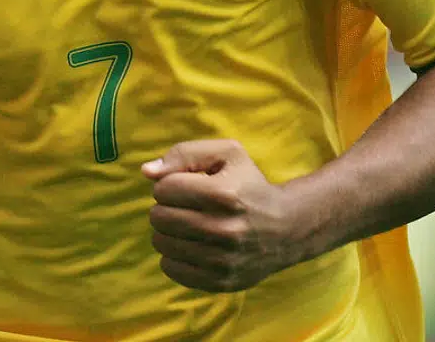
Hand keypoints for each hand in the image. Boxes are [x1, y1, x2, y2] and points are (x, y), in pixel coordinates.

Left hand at [142, 139, 304, 292]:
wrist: (287, 228)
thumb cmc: (249, 184)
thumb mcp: (226, 154)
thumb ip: (183, 154)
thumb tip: (147, 172)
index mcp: (223, 194)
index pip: (163, 189)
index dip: (169, 184)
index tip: (186, 186)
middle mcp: (224, 229)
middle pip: (159, 217)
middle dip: (165, 207)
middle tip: (184, 206)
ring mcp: (223, 260)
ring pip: (161, 243)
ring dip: (168, 232)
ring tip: (188, 225)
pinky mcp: (221, 281)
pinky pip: (171, 269)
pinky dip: (174, 256)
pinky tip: (191, 245)